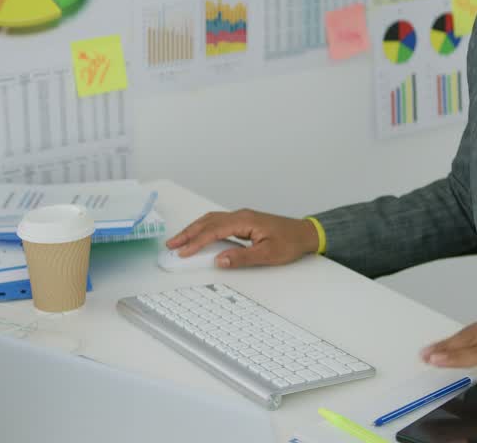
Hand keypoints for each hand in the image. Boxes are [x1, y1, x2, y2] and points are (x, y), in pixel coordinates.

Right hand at [165, 209, 319, 268]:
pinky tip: (198, 235)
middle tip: (171, 245)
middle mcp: (240, 215)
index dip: (196, 242)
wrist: (305, 233)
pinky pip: (217, 222)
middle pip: (207, 222)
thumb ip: (242, 257)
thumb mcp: (267, 254)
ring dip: (194, 230)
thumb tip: (220, 260)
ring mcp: (241, 217)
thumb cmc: (290, 242)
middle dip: (188, 233)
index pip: (214, 230)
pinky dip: (204, 228)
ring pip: (211, 220)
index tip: (183, 252)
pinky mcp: (243, 222)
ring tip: (179, 241)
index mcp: (245, 221)